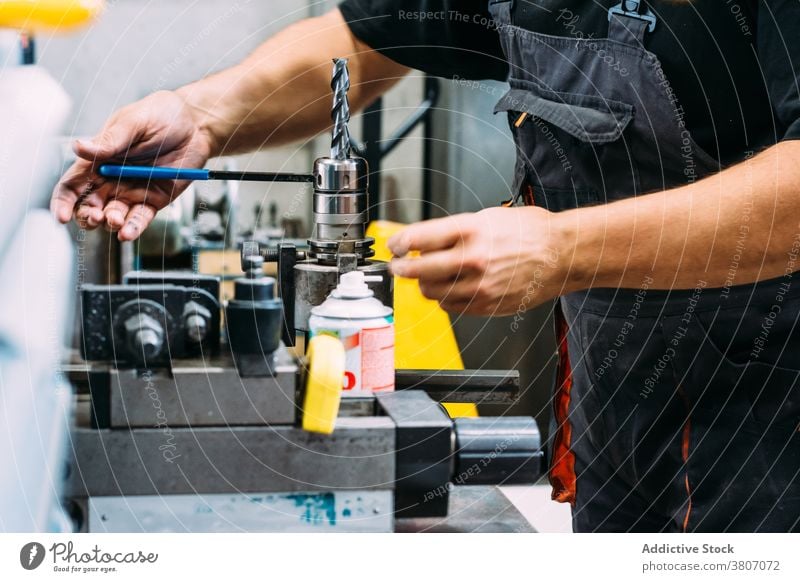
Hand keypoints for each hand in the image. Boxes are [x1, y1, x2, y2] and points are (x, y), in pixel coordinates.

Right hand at [50, 90, 212, 240]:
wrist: (196, 125)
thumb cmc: (161, 116)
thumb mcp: (134, 123)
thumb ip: (109, 140)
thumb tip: (78, 147)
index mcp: (98, 160)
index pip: (72, 185)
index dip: (63, 202)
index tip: (61, 216)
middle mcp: (111, 180)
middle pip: (89, 207)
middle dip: (87, 216)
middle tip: (96, 216)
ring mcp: (132, 192)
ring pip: (113, 217)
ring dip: (111, 223)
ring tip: (115, 220)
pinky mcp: (154, 200)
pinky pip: (140, 219)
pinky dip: (133, 228)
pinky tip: (127, 234)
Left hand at [387, 206, 568, 315]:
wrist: (561, 254)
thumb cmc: (529, 232)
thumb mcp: (487, 217)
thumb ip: (453, 230)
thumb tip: (423, 240)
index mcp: (470, 230)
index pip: (419, 238)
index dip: (399, 243)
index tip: (394, 246)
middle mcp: (472, 259)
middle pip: (419, 269)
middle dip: (401, 268)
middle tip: (398, 266)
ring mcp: (479, 285)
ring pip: (432, 291)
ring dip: (425, 284)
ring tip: (430, 276)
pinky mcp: (486, 305)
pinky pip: (450, 306)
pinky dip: (445, 297)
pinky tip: (453, 287)